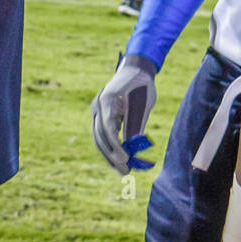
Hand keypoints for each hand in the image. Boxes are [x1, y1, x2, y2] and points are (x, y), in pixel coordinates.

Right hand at [91, 52, 156, 172]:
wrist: (135, 70)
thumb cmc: (142, 84)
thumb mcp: (143, 102)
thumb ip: (136, 123)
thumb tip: (133, 147)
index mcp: (106, 99)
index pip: (107, 127)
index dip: (116, 145)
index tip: (126, 158)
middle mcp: (97, 105)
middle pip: (100, 136)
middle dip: (111, 155)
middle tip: (125, 170)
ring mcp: (97, 111)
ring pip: (99, 139)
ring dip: (109, 156)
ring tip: (123, 171)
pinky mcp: (101, 117)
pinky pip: (103, 136)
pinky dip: (110, 149)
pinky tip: (118, 162)